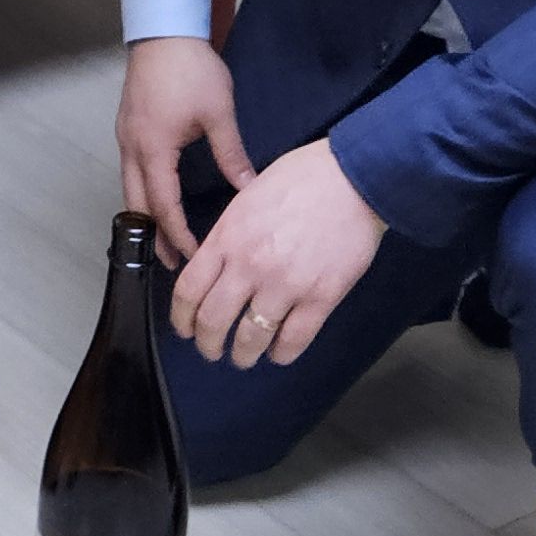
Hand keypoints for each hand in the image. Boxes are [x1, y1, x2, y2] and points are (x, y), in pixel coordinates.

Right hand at [116, 36, 252, 258]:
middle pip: (137, 205)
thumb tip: (249, 188)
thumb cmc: (190, 68)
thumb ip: (232, 154)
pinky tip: (156, 198)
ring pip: (130, 189)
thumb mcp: (218, 113)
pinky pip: (130, 171)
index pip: (163, 205)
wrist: (164, 31)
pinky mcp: (128, 127)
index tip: (194, 256)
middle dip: (154, 236)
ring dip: (146, 216)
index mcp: (153, 149)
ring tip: (164, 239)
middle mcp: (132, 148)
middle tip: (171, 263)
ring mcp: (125, 137)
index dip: (178, 234)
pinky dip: (142, 193)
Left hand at [167, 141, 387, 370]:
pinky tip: (279, 354)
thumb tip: (217, 261)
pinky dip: (282, 354)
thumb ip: (230, 234)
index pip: (189, 291)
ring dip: (243, 355)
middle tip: (211, 351)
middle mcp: (249, 266)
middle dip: (207, 344)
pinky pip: (294, 339)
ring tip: (244, 358)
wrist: (353, 177)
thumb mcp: (247, 197)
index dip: (181, 318)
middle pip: (213, 321)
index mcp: (228, 238)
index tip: (185, 329)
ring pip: (250, 338)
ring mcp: (285, 284)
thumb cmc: (301, 178)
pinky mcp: (321, 297)